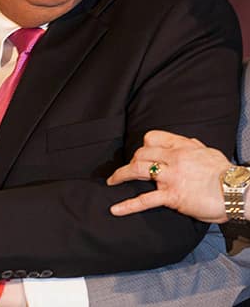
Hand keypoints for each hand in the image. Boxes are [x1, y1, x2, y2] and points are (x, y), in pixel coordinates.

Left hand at [107, 130, 231, 222]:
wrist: (238, 192)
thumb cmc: (226, 174)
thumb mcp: (209, 153)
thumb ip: (193, 147)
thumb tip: (186, 143)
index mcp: (182, 147)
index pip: (152, 138)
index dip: (144, 145)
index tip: (141, 153)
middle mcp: (174, 159)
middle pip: (141, 153)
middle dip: (130, 161)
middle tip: (126, 171)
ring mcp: (171, 177)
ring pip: (137, 170)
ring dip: (120, 175)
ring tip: (111, 182)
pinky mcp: (172, 196)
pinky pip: (145, 200)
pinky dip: (128, 205)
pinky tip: (115, 210)